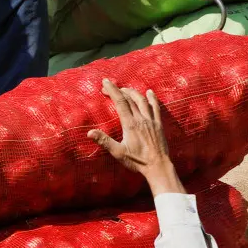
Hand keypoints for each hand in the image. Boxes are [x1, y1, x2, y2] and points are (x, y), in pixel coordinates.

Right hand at [88, 79, 183, 194]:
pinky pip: (156, 107)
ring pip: (142, 100)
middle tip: (110, 87)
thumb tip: (89, 133)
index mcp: (130, 124)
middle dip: (119, 90)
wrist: (158, 166)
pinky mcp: (158, 124)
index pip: (119, 102)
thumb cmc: (137, 161)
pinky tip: (149, 92)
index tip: (105, 82)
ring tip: (125, 89)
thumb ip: (104, 141)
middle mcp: (141, 119)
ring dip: (133, 92)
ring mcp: (151, 120)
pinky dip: (152, 98)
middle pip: (129, 98)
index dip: (112, 90)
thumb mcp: (118, 152)